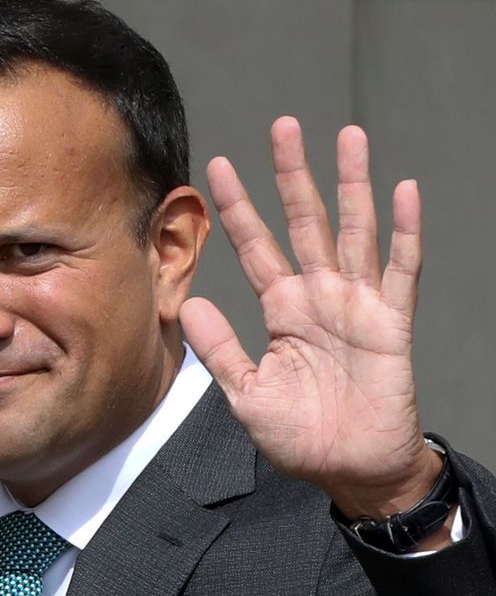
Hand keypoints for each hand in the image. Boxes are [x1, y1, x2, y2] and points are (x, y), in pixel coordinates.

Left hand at [179, 118, 439, 521]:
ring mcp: (358, 304)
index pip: (255, 247)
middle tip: (283, 125)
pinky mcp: (392, 323)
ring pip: (354, 230)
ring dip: (352, 184)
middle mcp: (320, 296)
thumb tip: (189, 305)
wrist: (350, 469)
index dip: (238, 208)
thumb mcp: (245, 393)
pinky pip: (401, 269)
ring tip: (347, 136)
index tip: (215, 167)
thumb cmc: (300, 435)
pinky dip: (405, 230)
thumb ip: (220, 349)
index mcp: (282, 309)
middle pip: (305, 221)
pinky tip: (404, 191)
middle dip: (293, 175)